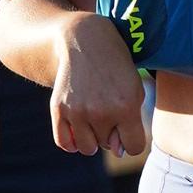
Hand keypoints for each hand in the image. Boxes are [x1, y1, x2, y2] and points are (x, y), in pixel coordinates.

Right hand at [50, 14, 147, 158]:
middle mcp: (100, 111)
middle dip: (112, 132)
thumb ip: (131, 124)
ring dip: (92, 137)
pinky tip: (78, 127)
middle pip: (109, 146)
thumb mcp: (134, 89)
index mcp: (126, 106)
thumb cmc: (116, 67)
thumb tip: (117, 152)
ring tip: (94, 116)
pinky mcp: (58, 109)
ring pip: (87, 148)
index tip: (129, 125)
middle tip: (108, 107)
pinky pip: (65, 143)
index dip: (133, 138)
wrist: (84, 40)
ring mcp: (77, 111)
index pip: (134, 147)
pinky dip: (72, 141)